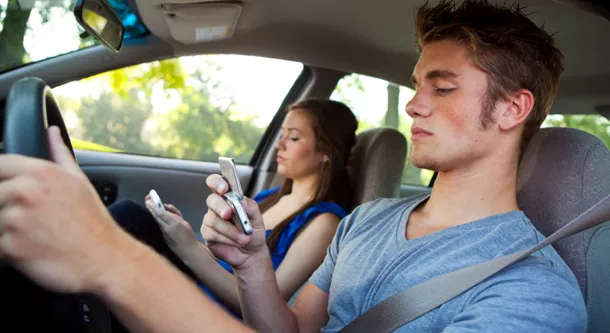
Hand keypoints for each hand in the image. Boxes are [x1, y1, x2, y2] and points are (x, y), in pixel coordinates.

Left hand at [0, 126, 134, 293]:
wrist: (106, 259)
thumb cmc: (93, 223)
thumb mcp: (79, 181)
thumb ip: (59, 153)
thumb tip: (52, 132)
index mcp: (40, 172)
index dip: (2, 180)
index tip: (11, 196)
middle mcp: (25, 191)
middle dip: (5, 208)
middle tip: (29, 220)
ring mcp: (16, 219)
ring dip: (5, 229)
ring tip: (29, 236)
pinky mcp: (10, 247)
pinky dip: (6, 249)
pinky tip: (28, 250)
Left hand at [144, 198, 197, 257]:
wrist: (188, 251)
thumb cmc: (188, 236)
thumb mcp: (184, 222)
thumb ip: (175, 214)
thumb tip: (165, 207)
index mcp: (174, 223)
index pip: (161, 213)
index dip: (154, 206)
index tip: (149, 200)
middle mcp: (167, 228)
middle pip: (156, 216)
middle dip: (150, 208)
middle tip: (147, 200)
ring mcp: (163, 233)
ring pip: (156, 221)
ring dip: (152, 213)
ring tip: (149, 206)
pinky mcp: (161, 237)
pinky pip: (158, 226)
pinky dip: (156, 219)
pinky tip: (155, 216)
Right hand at [202, 174, 267, 269]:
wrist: (251, 253)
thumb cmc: (253, 233)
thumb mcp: (257, 219)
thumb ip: (250, 207)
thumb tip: (241, 200)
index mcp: (229, 197)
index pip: (217, 183)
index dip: (217, 182)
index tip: (224, 188)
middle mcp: (217, 206)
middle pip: (212, 200)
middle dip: (221, 207)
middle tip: (229, 214)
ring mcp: (210, 220)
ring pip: (213, 219)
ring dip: (230, 230)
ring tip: (243, 239)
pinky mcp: (207, 234)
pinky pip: (212, 233)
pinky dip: (226, 238)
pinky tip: (235, 242)